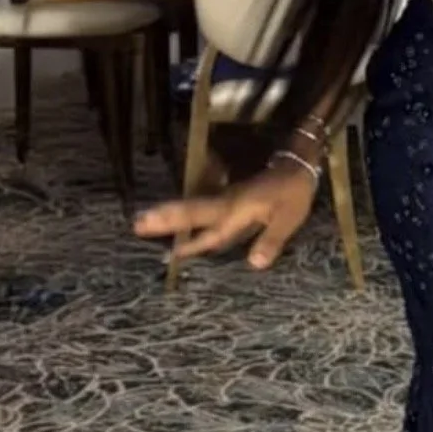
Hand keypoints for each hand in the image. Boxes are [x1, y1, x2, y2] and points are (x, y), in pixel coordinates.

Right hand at [132, 162, 316, 269]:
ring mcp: (226, 201)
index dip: (187, 238)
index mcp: (237, 209)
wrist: (297, 166)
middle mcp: (226, 204)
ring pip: (193, 210)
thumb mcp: (288, 218)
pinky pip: (202, 211)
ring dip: (169, 215)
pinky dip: (186, 217)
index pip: (207, 225)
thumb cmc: (293, 193)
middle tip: (136, 224)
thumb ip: (271, 240)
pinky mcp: (229, 201)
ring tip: (143, 221)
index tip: (163, 243)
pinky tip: (175, 225)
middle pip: (191, 213)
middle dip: (164, 219)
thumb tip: (254, 264)